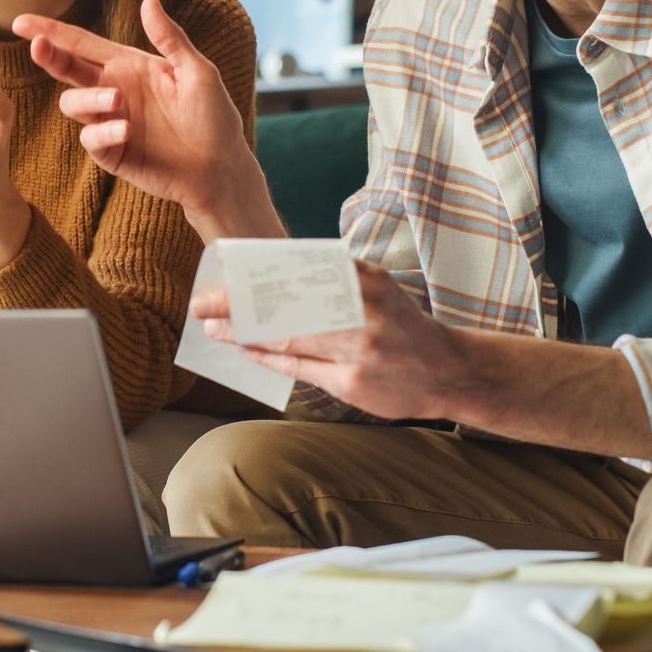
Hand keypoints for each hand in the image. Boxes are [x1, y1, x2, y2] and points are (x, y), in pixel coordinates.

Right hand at [13, 0, 277, 239]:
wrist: (220, 167)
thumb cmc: (214, 116)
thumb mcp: (197, 71)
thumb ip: (170, 38)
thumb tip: (148, 0)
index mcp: (129, 65)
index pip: (82, 43)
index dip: (52, 31)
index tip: (20, 21)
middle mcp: (113, 90)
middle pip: (67, 69)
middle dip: (49, 56)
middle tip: (38, 46)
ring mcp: (109, 122)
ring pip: (72, 104)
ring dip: (88, 99)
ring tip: (116, 99)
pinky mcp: (111, 153)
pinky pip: (91, 139)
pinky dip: (102, 131)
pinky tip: (126, 130)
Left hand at [192, 261, 451, 420]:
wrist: (448, 370)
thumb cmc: (400, 324)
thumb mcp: (375, 287)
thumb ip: (331, 278)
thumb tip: (272, 267)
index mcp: (365, 279)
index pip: (298, 270)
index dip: (256, 270)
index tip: (224, 268)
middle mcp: (363, 310)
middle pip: (287, 303)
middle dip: (238, 303)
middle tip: (203, 302)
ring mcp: (358, 349)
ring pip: (288, 337)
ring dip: (244, 333)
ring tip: (214, 327)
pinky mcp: (352, 383)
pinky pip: (298, 368)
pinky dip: (267, 358)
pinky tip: (243, 351)